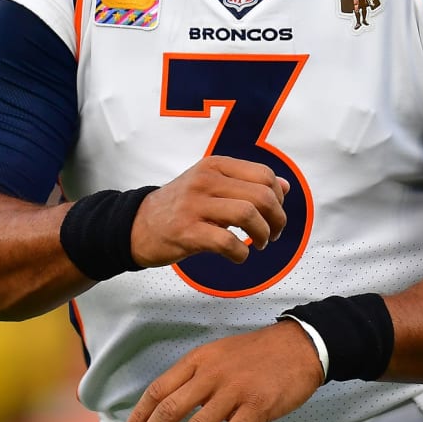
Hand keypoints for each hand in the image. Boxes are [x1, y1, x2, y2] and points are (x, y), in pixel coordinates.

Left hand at [123, 320, 323, 421]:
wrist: (299, 346)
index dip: (141, 413)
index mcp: (199, 359)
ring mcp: (234, 391)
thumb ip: (197, 375)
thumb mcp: (220, 352)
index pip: (160, 388)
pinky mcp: (256, 407)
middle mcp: (211, 374)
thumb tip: (174, 404)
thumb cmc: (258, 352)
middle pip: (171, 409)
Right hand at [129, 155, 288, 268]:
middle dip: (277, 219)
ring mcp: (195, 205)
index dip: (278, 199)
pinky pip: (227, 242)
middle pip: (262, 195)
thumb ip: (247, 183)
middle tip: (272, 234)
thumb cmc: (179, 206)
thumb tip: (286, 186)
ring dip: (263, 235)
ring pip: (249, 215)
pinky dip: (241, 254)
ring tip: (258, 244)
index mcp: (215, 165)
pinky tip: (238, 256)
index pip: (264, 175)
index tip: (273, 214)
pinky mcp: (187, 232)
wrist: (136, 225)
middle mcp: (206, 180)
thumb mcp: (211, 184)